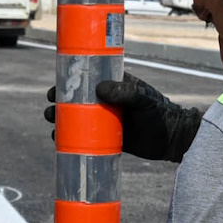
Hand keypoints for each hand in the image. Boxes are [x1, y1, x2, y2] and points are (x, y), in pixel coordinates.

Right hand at [41, 72, 202, 162]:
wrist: (172, 140)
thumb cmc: (160, 113)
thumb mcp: (143, 99)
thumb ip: (125, 92)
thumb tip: (99, 89)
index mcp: (112, 85)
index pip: (85, 79)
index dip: (66, 84)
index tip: (54, 90)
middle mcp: (106, 101)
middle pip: (75, 100)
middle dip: (58, 105)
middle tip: (50, 111)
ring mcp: (105, 120)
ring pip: (76, 119)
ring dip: (61, 122)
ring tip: (53, 127)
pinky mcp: (106, 138)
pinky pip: (84, 137)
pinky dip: (70, 138)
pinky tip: (60, 142)